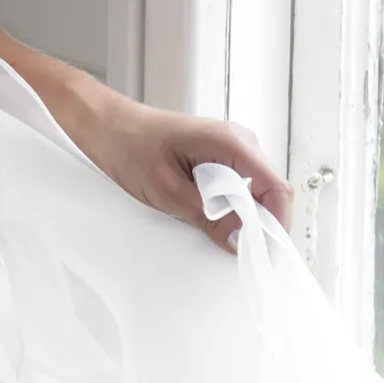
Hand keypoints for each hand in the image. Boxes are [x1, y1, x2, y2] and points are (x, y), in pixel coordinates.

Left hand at [63, 84, 293, 252]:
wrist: (106, 126)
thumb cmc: (129, 147)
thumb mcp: (167, 190)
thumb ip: (209, 216)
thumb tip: (243, 243)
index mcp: (230, 142)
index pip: (275, 187)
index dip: (277, 224)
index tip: (266, 255)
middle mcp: (238, 142)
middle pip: (269, 191)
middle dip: (262, 225)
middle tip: (243, 256)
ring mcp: (230, 149)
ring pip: (254, 192)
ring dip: (245, 217)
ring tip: (225, 241)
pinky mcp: (218, 158)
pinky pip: (238, 187)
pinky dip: (231, 208)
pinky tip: (214, 222)